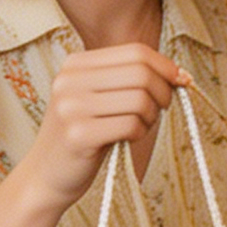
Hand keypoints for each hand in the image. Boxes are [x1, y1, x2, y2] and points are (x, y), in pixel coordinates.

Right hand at [24, 44, 185, 208]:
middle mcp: (69, 80)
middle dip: (164, 91)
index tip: (181, 81)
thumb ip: (130, 80)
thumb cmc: (84, 134)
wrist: (46, 175)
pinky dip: (140, 133)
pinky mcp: (78, 135)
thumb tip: (181, 74)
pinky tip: (127, 139)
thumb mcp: (100, 97)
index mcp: (75, 64)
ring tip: (139, 126)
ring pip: (140, 99)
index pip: (135, 52)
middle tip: (161, 108)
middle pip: (141, 73)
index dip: (165, 66)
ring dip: (151, 116)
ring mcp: (70, 107)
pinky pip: (131, 125)